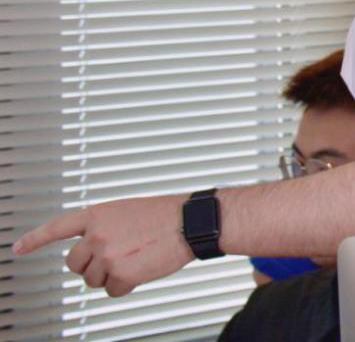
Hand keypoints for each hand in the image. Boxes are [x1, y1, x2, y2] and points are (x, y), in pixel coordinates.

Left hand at [13, 195, 193, 296]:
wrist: (189, 223)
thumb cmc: (166, 215)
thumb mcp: (128, 210)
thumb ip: (106, 226)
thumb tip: (96, 249)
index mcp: (98, 215)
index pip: (57, 228)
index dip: (35, 239)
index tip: (18, 247)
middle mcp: (97, 235)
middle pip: (74, 263)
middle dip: (90, 265)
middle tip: (113, 260)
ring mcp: (107, 255)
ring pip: (93, 279)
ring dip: (111, 276)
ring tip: (133, 261)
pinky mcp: (121, 274)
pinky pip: (113, 290)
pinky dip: (126, 286)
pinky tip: (141, 271)